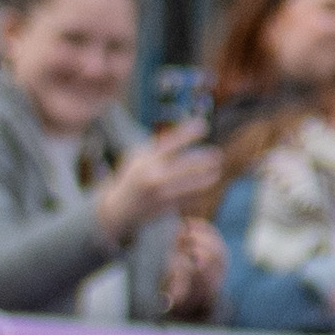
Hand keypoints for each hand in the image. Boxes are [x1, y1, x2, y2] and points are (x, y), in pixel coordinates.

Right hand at [95, 127, 225, 229]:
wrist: (117, 209)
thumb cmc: (133, 177)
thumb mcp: (138, 158)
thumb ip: (159, 146)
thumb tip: (187, 132)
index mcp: (145, 160)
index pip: (170, 144)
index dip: (188, 133)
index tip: (204, 125)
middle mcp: (152, 176)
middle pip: (186, 166)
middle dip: (204, 160)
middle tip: (217, 155)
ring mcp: (159, 194)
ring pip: (192, 185)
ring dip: (207, 178)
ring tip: (216, 171)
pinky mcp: (165, 209)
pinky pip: (189, 199)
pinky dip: (199, 192)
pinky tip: (206, 184)